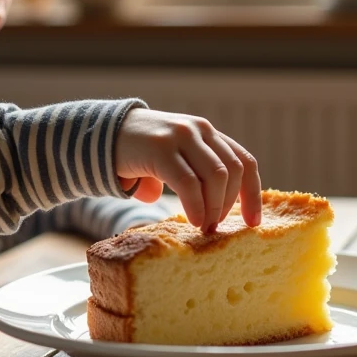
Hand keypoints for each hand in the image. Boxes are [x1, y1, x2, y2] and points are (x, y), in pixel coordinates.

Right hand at [114, 108, 261, 233]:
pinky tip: (194, 220)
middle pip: (233, 171)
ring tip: (204, 226)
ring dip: (214, 207)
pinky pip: (188, 182)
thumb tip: (202, 216)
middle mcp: (200, 130)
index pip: (244, 161)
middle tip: (215, 227)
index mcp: (208, 133)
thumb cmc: (139, 152)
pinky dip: (196, 205)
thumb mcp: (173, 160)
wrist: (102, 132)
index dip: (253, 194)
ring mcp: (181, 136)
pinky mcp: (161, 149)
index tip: (254, 222)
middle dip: (229, 204)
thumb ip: (192, 177)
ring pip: (216, 176)